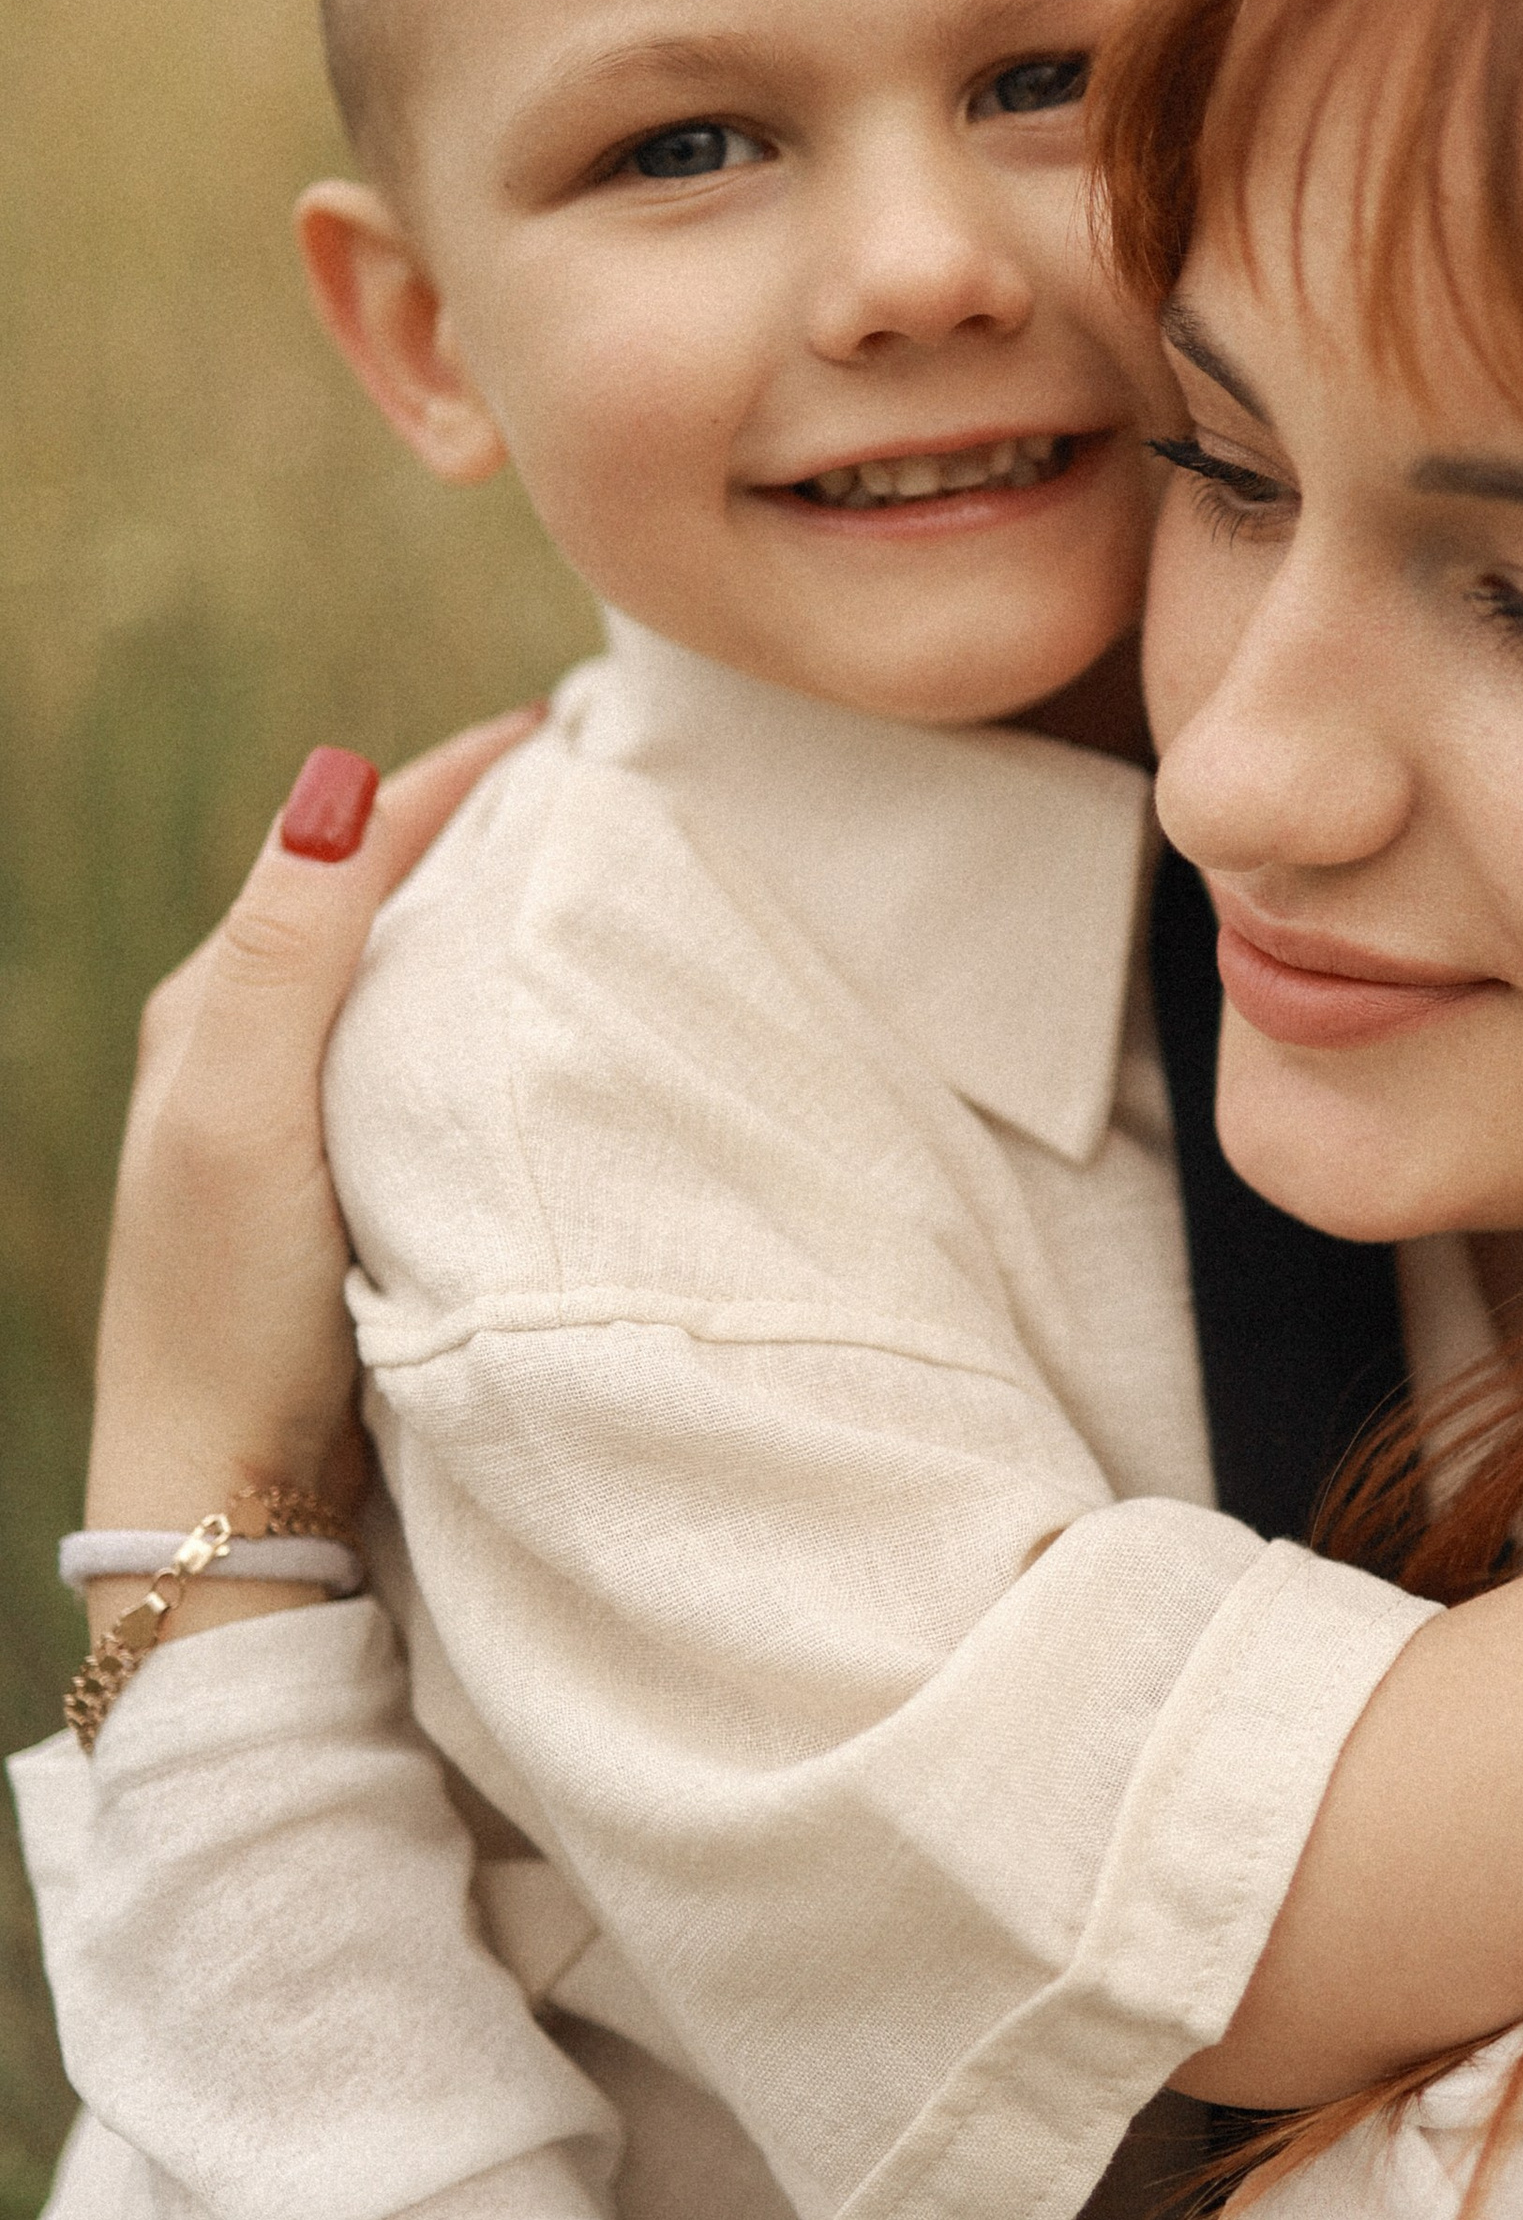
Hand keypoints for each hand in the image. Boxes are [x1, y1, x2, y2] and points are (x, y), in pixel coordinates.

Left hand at [84, 716, 537, 1560]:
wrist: (225, 1498)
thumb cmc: (226, 1306)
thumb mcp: (240, 1106)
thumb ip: (287, 945)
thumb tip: (340, 776)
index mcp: (216, 1003)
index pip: (351, 842)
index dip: (455, 776)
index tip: (568, 721)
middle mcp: (254, 1047)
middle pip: (387, 896)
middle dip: (489, 828)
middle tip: (610, 780)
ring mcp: (303, 1122)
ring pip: (416, 977)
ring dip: (497, 920)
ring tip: (600, 881)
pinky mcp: (353, 1191)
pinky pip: (436, 1057)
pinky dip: (496, 1009)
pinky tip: (553, 1023)